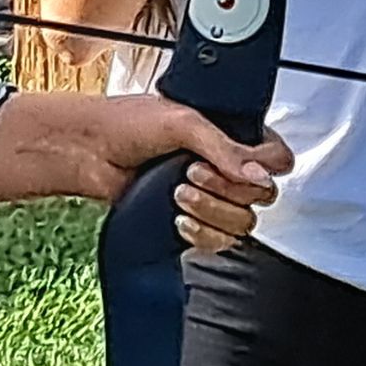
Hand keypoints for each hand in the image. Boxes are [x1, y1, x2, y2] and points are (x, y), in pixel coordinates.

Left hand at [31, 95, 290, 251]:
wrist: (88, 152)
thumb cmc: (129, 125)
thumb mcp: (184, 123)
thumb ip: (227, 148)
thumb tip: (261, 176)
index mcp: (234, 136)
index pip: (277, 159)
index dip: (264, 168)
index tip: (236, 165)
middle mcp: (226, 168)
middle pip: (262, 196)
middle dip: (227, 190)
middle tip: (193, 173)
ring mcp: (211, 197)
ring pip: (242, 222)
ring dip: (211, 211)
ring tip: (179, 194)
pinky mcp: (193, 222)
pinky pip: (218, 242)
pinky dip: (201, 233)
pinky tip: (178, 219)